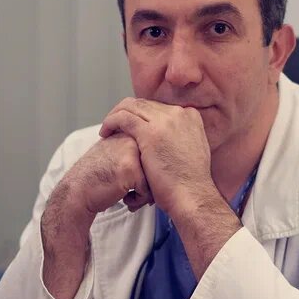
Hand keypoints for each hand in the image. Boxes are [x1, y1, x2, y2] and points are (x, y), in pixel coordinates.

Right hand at [46, 133, 152, 222]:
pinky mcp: (132, 169)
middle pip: (156, 165)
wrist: (76, 191)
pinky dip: (138, 199)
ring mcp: (132, 153)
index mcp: (129, 132)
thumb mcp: (112, 152)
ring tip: (129, 196)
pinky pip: (148, 190)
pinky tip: (125, 199)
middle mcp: (132, 139)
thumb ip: (131, 147)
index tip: (133, 183)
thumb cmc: (95, 177)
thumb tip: (156, 156)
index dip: (147, 173)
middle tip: (134, 192)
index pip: (153, 155)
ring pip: (155, 177)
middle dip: (148, 184)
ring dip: (144, 193)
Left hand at [99, 98, 217, 217]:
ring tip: (107, 129)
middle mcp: (178, 113)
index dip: (141, 114)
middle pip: (144, 104)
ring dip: (115, 115)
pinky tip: (105, 132)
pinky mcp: (150, 132)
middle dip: (126, 112)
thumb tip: (172, 137)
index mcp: (190, 116)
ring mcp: (165, 121)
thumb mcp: (194, 150)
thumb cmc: (190, 181)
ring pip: (131, 107)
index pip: (158, 107)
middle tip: (114, 125)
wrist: (192, 194)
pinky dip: (111, 122)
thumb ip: (183, 137)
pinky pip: (123, 118)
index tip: (132, 124)